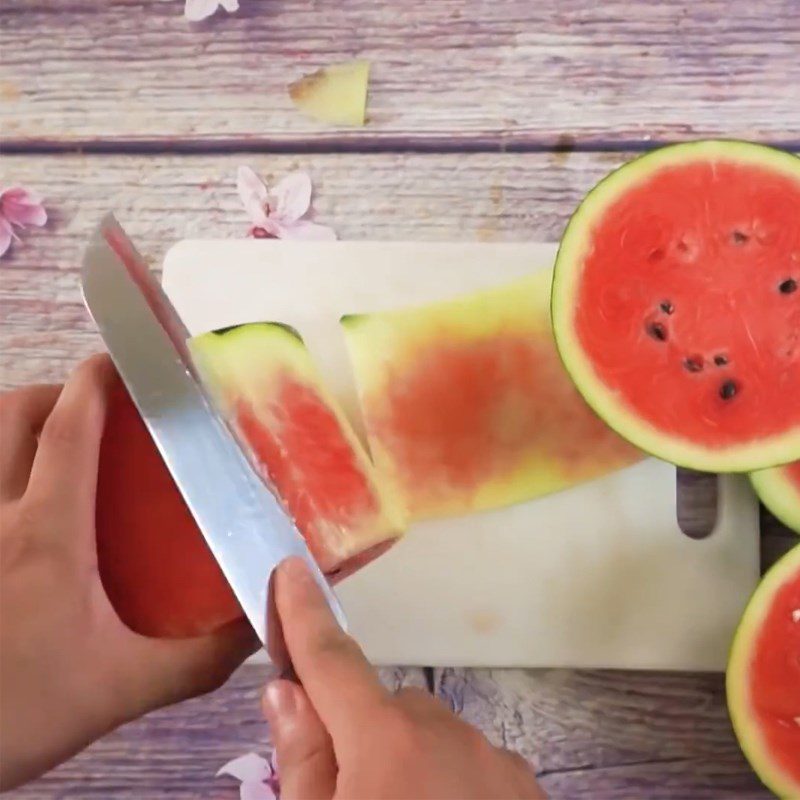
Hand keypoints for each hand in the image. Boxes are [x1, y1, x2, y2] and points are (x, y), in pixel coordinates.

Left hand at [0, 355, 257, 789]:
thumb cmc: (24, 710)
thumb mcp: (127, 687)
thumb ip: (204, 655)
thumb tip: (266, 617)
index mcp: (45, 534)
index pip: (68, 429)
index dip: (95, 382)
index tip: (124, 360)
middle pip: (12, 414)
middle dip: (55, 393)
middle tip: (100, 414)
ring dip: (19, 421)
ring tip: (60, 442)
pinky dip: (1, 459)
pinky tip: (25, 491)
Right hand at [262, 557, 545, 798]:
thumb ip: (303, 764)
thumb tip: (287, 693)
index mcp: (386, 741)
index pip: (332, 660)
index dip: (304, 614)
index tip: (292, 568)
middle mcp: (448, 733)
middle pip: (382, 709)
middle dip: (356, 734)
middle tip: (341, 794)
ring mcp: (496, 762)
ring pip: (429, 740)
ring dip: (404, 765)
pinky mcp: (528, 790)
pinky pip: (469, 767)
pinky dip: (446, 785)